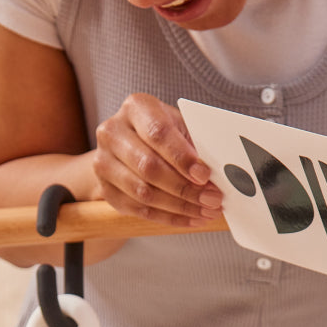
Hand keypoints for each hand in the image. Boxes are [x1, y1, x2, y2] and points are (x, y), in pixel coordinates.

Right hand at [93, 93, 223, 226]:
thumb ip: (196, 144)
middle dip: (185, 188)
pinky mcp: (105, 189)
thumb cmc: (162, 135)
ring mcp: (103, 162)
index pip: (158, 133)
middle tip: (212, 199)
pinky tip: (191, 218)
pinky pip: (140, 210)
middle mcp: (112, 132)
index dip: (182, 157)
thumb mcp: (180, 127)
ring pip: (144, 192)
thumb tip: (223, 170)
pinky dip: (170, 218)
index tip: (205, 175)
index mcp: (135, 108)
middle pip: (149, 167)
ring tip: (205, 211)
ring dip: (180, 206)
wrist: (129, 147)